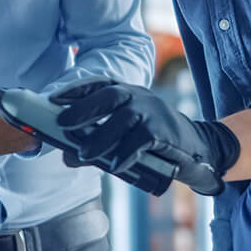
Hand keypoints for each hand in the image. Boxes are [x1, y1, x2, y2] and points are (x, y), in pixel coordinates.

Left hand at [52, 80, 239, 194]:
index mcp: (126, 93)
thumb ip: (98, 142)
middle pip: (108, 96)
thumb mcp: (124, 136)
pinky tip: (115, 165)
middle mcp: (138, 97)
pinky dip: (126, 153)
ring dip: (100, 138)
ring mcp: (152, 112)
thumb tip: (67, 156)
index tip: (53, 100)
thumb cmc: (153, 141)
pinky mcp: (164, 132)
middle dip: (83, 109)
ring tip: (82, 154)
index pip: (98, 85)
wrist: (197, 149)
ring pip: (122, 119)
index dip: (75, 90)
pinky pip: (141, 140)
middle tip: (61, 124)